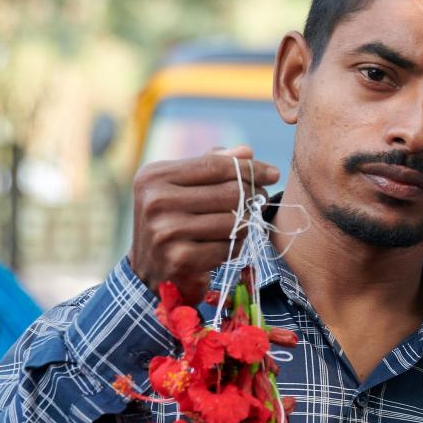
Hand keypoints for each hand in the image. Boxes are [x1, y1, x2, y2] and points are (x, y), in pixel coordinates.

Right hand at [129, 145, 279, 304]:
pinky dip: (235, 247)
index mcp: (155, 176)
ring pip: (233, 221)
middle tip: (260, 201)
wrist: (149, 270)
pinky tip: (226, 246)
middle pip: (229, 192)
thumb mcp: (183, 187)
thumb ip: (212, 166)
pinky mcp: (179, 259)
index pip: (215, 165)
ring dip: (246, 225)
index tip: (273, 173)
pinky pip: (227, 248)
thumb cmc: (172, 221)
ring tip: (240, 225)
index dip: (250, 168)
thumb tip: (247, 152)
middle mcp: (156, 201)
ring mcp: (166, 231)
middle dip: (253, 196)